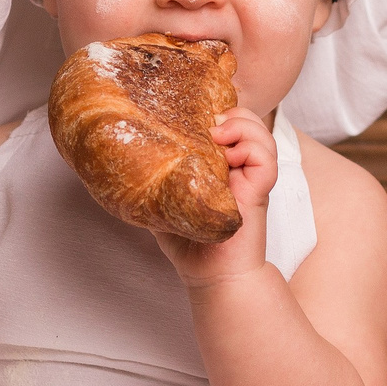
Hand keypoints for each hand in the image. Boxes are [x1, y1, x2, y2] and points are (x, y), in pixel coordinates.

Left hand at [155, 107, 275, 287]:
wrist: (212, 275)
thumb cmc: (190, 244)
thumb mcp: (162, 202)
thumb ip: (151, 181)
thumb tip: (119, 161)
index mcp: (222, 165)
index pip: (229, 123)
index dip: (219, 109)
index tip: (196, 112)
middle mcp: (240, 167)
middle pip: (249, 120)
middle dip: (232, 111)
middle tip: (209, 125)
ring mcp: (251, 178)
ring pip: (261, 133)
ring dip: (242, 125)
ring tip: (219, 136)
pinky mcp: (259, 192)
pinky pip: (267, 159)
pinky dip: (251, 149)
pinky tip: (229, 158)